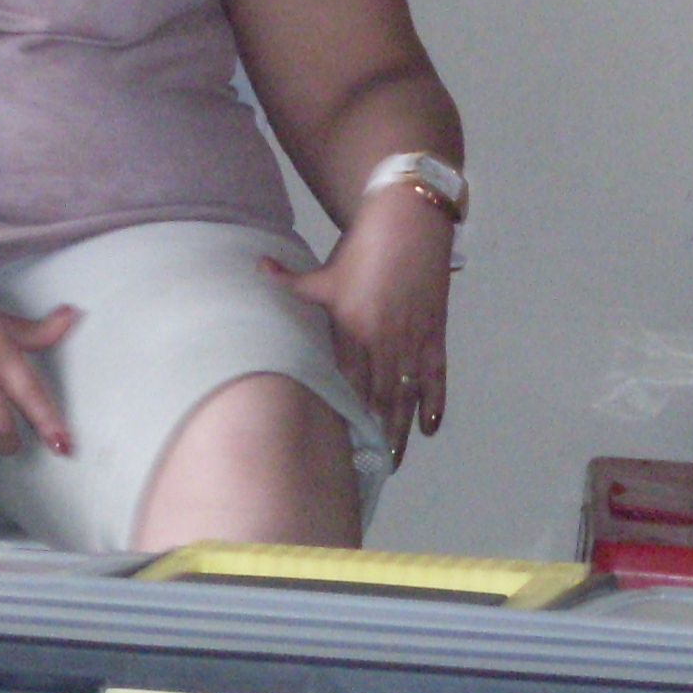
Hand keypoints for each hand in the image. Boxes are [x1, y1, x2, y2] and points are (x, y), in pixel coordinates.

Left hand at [265, 187, 451, 464]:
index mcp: (352, 330)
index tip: (337, 447)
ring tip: (395, 460)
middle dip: (373, 436)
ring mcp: (413, 340)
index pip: (346, 384)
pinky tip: (431, 429)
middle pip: (377, 399)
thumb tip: (256, 267)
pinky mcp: (435, 334)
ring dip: (401, 430)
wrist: (411, 223)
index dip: (343, 417)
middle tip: (367, 469)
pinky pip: (436, 377)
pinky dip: (435, 403)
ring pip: (406, 395)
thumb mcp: (323, 271)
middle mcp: (383, 342)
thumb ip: (289, 282)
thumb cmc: (363, 248)